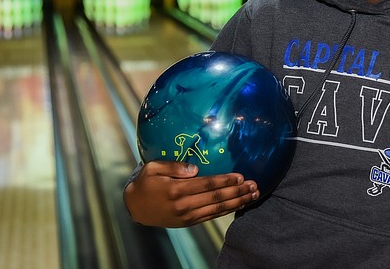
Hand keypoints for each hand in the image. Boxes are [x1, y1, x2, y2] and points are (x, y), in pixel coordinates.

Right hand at [123, 161, 259, 227]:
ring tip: (253, 195)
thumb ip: (174, 166)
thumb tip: (195, 168)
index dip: (225, 181)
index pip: (206, 185)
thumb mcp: (153, 167)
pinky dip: (227, 211)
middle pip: (216, 199)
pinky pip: (211, 216)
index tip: (240, 176)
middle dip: (237, 192)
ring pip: (217, 210)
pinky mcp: (188, 222)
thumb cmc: (145, 181)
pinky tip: (239, 204)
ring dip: (237, 202)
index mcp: (176, 190)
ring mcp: (187, 216)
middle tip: (254, 185)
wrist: (135, 207)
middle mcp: (183, 205)